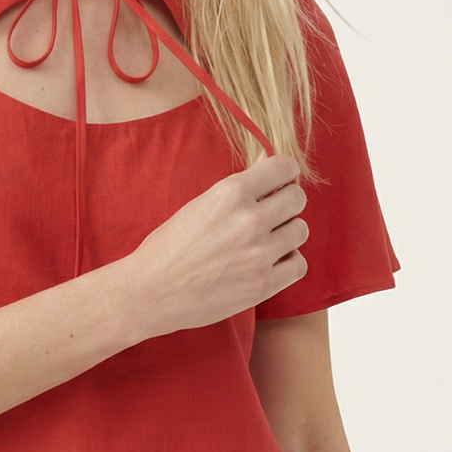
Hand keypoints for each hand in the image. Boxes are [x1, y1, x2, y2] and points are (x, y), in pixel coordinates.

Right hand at [127, 153, 308, 337]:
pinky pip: (298, 264)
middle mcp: (249, 220)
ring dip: (286, 234)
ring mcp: (259, 254)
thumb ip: (239, 186)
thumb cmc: (169, 247)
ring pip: (300, 230)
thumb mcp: (200, 204)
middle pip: (297, 198)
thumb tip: (267, 160)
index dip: (284, 174)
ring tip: (265, 242)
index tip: (279, 183)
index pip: (284, 167)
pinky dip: (287, 263)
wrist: (151, 291)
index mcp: (230, 193)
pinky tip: (268, 263)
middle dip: (286, 203)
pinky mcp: (263, 285)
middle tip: (270, 215)